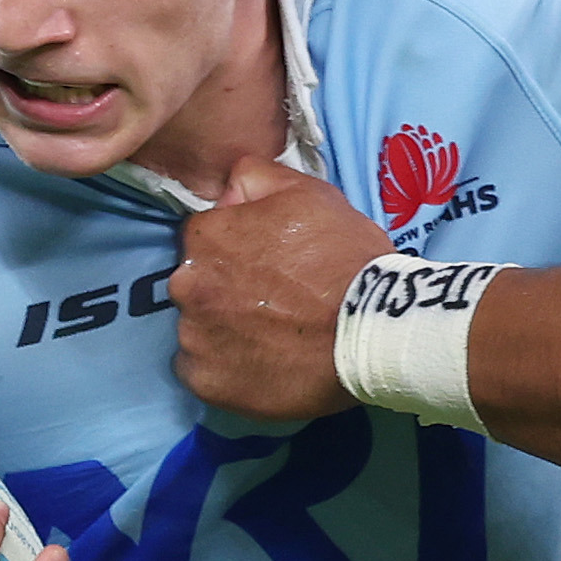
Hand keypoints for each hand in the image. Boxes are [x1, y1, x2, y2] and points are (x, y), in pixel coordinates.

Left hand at [169, 156, 392, 420]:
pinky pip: (205, 372)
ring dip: (225, 331)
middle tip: (273, 304)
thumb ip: (255, 178)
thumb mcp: (309, 192)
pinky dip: (227, 370)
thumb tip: (226, 191)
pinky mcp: (206, 383)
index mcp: (205, 237)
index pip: (206, 240)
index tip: (269, 266)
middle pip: (198, 285)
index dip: (238, 250)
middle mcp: (186, 285)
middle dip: (226, 291)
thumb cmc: (345, 256)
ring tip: (272, 338)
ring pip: (199, 329)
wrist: (374, 330)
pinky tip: (262, 365)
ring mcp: (193, 338)